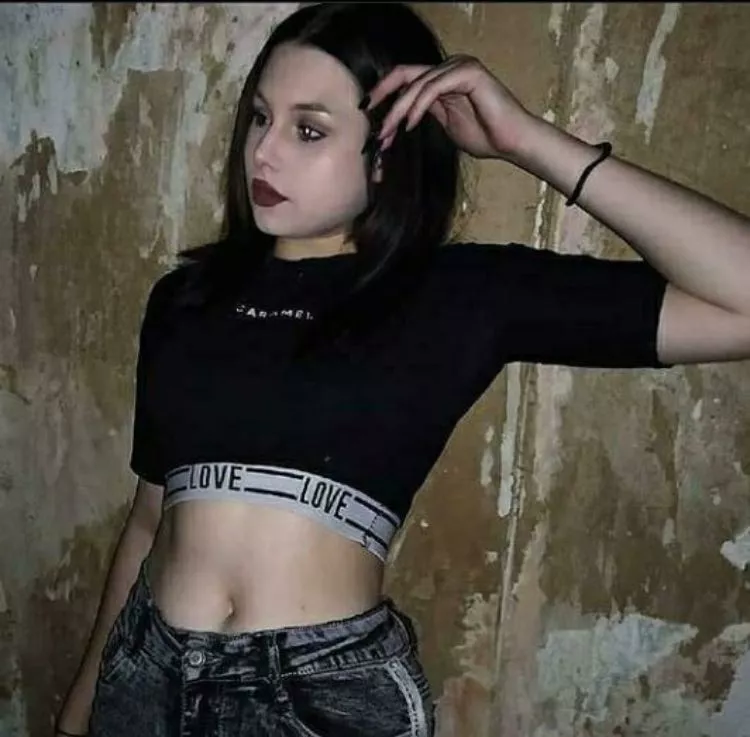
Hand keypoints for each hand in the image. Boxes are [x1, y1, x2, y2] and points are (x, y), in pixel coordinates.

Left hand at [366, 55, 535, 159]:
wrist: (512, 141)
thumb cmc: (485, 136)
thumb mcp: (446, 124)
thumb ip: (425, 114)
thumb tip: (398, 120)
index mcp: (442, 78)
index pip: (405, 79)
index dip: (384, 92)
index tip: (367, 111)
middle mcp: (449, 67)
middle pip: (406, 75)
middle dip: (383, 95)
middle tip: (367, 114)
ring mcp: (459, 67)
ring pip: (417, 84)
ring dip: (398, 109)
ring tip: (388, 131)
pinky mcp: (468, 73)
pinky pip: (434, 88)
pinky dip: (417, 107)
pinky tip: (408, 124)